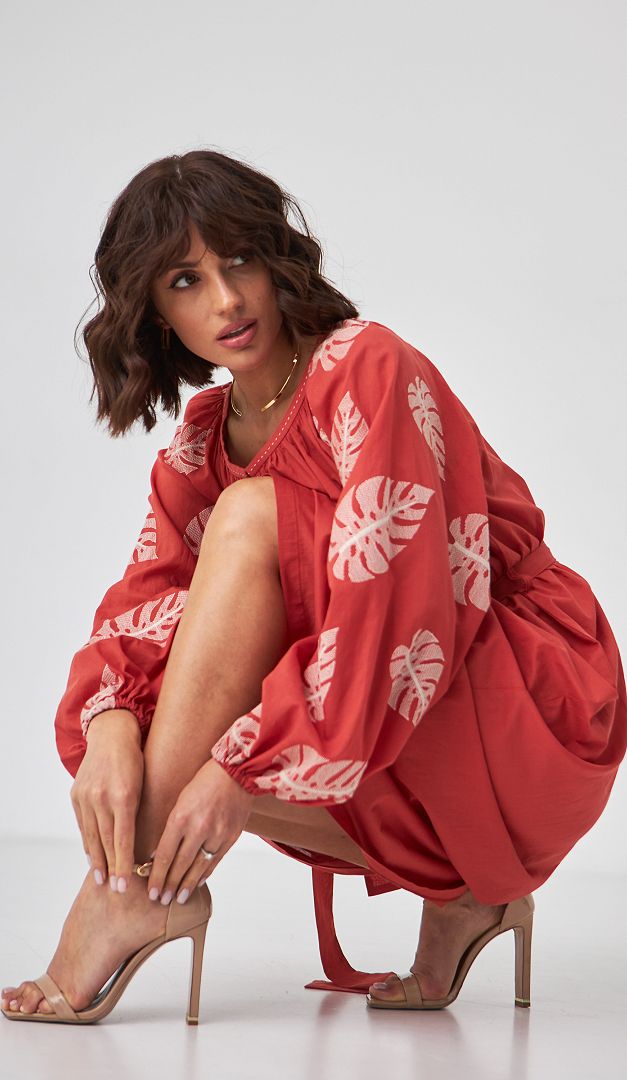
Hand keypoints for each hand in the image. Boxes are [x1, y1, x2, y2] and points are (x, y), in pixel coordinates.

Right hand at [71, 709, 143, 891]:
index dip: (124, 863)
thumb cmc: (136, 760)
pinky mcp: (76, 795)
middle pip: (106, 841)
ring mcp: (86, 797)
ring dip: (97, 860)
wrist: (111, 735)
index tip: (126, 884)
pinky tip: (92, 857)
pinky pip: (83, 825)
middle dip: (112, 868)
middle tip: (116, 890)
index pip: (123, 839)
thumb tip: (148, 845)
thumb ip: (142, 813)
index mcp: (123, 796)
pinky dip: (88, 842)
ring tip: (102, 880)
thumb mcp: (145, 784)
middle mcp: (102, 798)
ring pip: (91, 836)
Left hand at [147, 757, 253, 903]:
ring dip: (187, 885)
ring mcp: (217, 834)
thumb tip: (158, 855)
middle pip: (180, 866)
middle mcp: (199, 828)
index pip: (165, 856)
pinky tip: (197, 883)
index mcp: (181, 817)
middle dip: (169, 886)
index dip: (157, 876)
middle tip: (161, 900)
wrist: (236, 772)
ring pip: (198, 868)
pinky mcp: (231, 837)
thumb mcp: (181, 800)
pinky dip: (205, 874)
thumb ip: (171, 828)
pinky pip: (215, 861)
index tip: (151, 891)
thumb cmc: (204, 781)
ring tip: (178, 898)